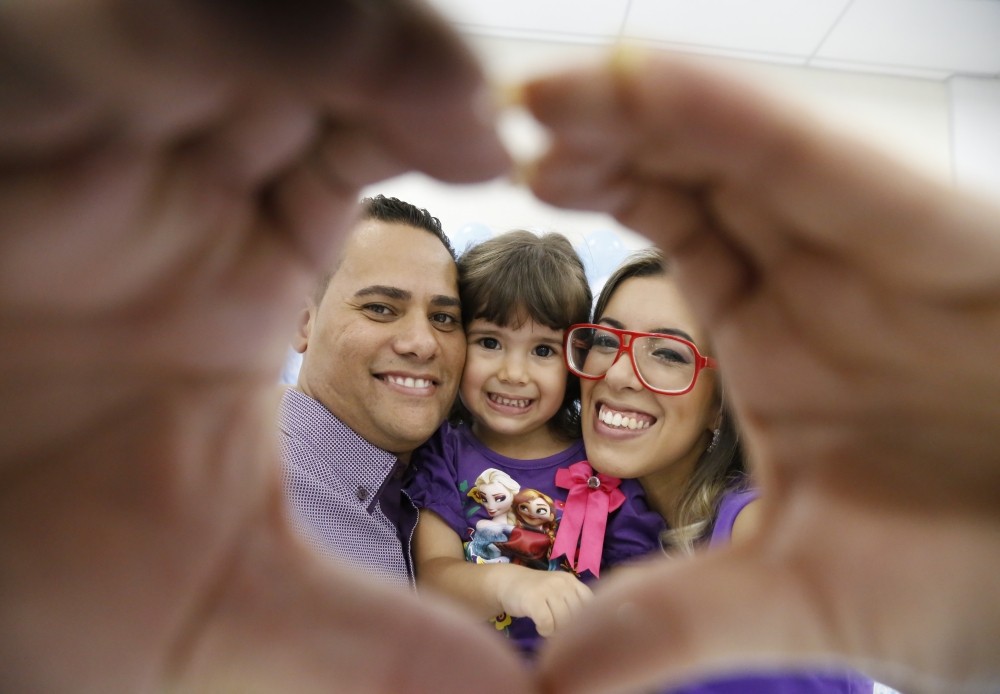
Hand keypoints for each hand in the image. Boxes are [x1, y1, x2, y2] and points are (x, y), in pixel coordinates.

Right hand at [0, 2, 516, 691]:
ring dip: (357, 46)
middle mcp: (174, 177)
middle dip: (417, 71)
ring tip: (454, 113)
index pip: (367, 140)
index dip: (454, 132)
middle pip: (325, 56)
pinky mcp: (20, 104)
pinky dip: (229, 41)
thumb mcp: (218, 612)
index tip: (540, 177)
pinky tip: (306, 82)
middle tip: (502, 132)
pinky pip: (127, 31)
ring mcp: (98, 133)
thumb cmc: (20, 578)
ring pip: (247, 24)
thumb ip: (368, 650)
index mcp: (233, 258)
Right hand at [495, 567, 592, 637]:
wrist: (506, 582)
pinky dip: (544, 631)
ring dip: (555, 631)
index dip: (584, 619)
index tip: (573, 625)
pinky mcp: (533, 599)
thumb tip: (588, 628)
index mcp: (571, 580)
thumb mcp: (558, 591)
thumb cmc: (536, 591)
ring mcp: (547, 589)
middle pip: (576, 616)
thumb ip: (573, 602)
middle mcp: (562, 582)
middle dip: (567, 628)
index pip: (590, 603)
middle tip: (556, 627)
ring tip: (548, 626)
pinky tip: (539, 627)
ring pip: (563, 621)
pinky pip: (547, 624)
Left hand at [523, 52, 999, 692]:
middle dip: (601, 132)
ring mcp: (876, 247)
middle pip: (695, 168)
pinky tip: (641, 82)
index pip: (677, 230)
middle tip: (501, 117)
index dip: (600, 190)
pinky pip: (817, 158)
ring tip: (540, 96)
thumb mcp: (806, 593)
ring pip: (742, 144)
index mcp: (782, 336)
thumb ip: (679, 620)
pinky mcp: (941, 235)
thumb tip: (549, 685)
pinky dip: (729, 116)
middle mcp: (822, 274)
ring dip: (640, 109)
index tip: (513, 185)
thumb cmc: (987, 572)